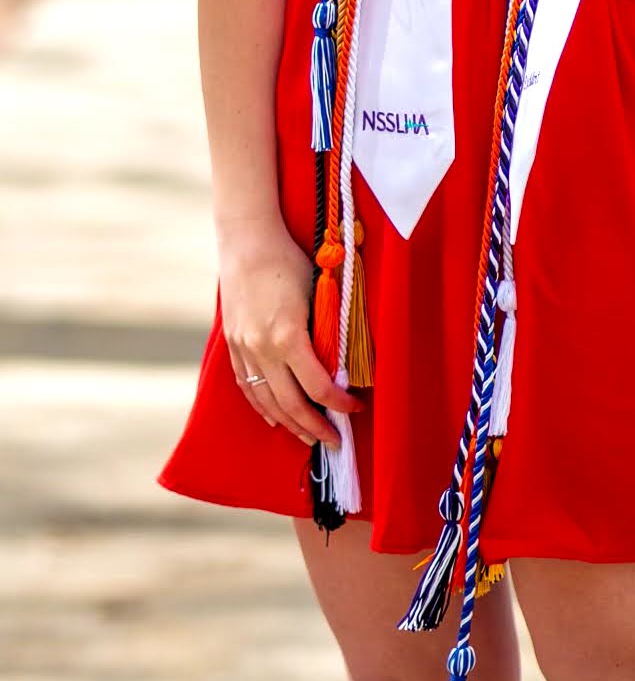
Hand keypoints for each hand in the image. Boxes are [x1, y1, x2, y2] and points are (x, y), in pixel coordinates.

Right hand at [217, 215, 361, 448]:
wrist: (247, 239)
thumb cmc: (289, 259)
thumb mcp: (317, 291)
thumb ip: (326, 330)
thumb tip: (344, 360)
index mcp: (288, 336)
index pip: (318, 386)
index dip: (338, 404)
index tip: (355, 410)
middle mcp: (262, 348)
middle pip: (290, 404)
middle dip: (314, 427)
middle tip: (334, 441)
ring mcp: (243, 348)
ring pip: (265, 401)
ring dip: (288, 423)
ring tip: (307, 437)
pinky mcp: (232, 343)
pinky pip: (246, 385)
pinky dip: (260, 406)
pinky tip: (272, 418)